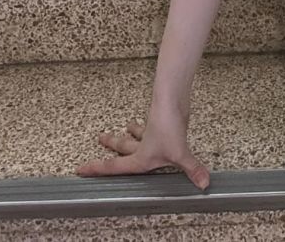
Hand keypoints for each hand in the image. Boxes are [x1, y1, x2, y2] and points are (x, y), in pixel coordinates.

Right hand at [76, 109, 210, 190]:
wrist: (171, 100)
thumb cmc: (168, 128)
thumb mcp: (179, 153)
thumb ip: (192, 169)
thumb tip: (204, 184)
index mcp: (140, 157)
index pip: (115, 167)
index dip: (98, 170)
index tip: (80, 169)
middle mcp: (142, 146)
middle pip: (122, 147)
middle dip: (111, 145)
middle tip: (99, 138)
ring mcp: (150, 132)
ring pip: (135, 135)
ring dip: (130, 133)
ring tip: (126, 126)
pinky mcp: (159, 122)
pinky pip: (148, 127)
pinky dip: (145, 126)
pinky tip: (148, 122)